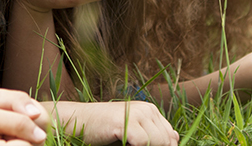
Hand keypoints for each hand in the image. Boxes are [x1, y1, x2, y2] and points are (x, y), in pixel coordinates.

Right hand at [48, 101, 177, 145]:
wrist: (75, 121)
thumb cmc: (102, 131)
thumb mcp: (132, 133)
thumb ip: (152, 135)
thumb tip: (175, 139)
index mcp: (151, 111)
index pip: (172, 138)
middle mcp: (147, 109)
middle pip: (167, 142)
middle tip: (130, 145)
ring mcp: (137, 114)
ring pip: (158, 143)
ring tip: (124, 143)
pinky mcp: (126, 122)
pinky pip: (143, 143)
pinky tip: (121, 144)